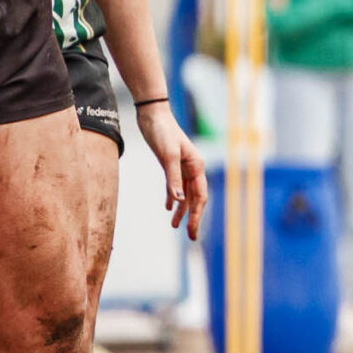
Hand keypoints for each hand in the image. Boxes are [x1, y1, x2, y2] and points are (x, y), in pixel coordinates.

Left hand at [137, 102, 207, 240]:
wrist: (153, 115)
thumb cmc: (162, 132)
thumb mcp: (167, 155)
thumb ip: (173, 178)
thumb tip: (178, 200)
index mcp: (196, 166)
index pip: (200, 196)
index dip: (197, 215)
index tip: (192, 231)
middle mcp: (192, 168)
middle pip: (196, 198)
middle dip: (194, 217)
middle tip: (192, 237)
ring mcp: (182, 167)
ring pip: (185, 194)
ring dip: (182, 210)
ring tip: (175, 226)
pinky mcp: (171, 165)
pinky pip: (175, 186)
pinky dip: (173, 198)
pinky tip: (168, 207)